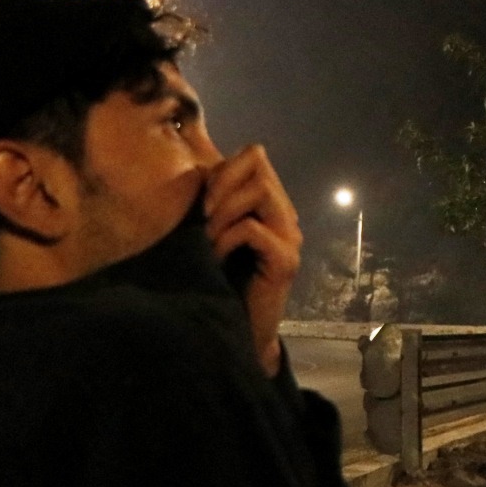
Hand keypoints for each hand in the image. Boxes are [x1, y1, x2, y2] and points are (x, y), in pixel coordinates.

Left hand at [203, 144, 301, 376]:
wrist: (238, 331)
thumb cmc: (221, 280)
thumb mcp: (213, 232)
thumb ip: (213, 202)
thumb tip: (196, 169)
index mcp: (270, 204)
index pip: (255, 155)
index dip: (224, 168)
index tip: (201, 201)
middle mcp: (285, 215)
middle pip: (258, 165)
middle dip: (222, 184)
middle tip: (202, 218)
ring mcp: (289, 237)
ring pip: (259, 190)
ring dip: (223, 210)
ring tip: (207, 237)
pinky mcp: (285, 261)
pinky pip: (252, 229)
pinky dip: (226, 238)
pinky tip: (215, 258)